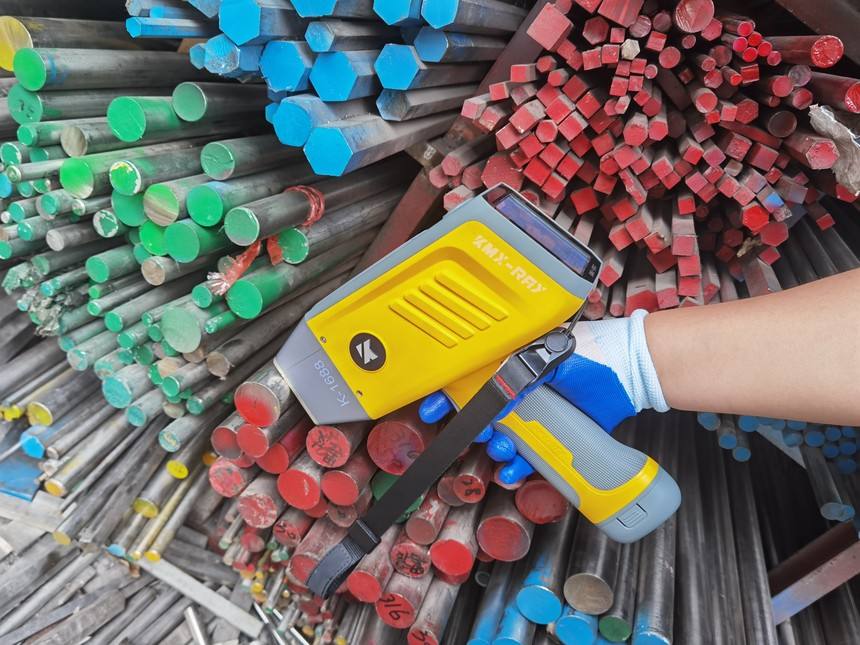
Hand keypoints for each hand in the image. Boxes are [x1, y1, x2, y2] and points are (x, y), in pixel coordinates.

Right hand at [419, 310, 668, 483]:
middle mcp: (521, 388)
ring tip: (504, 454)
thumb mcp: (550, 358)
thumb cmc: (592, 354)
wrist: (631, 373)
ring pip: (506, 437)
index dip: (447, 397)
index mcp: (513, 363)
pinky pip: (532, 454)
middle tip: (480, 436)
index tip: (430, 411)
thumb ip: (521, 373)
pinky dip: (521, 468)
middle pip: (484, 414)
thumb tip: (494, 396)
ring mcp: (539, 413)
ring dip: (499, 450)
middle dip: (475, 429)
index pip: (470, 379)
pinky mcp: (558, 434)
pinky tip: (516, 473)